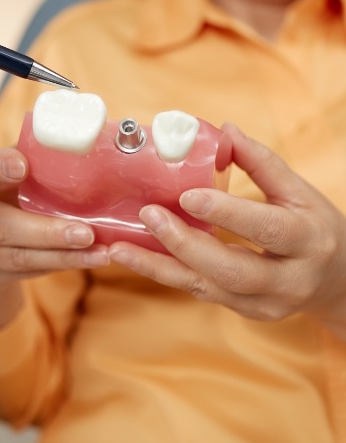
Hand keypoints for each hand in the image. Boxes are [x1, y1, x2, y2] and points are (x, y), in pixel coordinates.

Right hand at [0, 146, 109, 335]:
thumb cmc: (1, 190)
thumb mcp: (7, 171)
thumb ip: (31, 159)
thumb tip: (83, 142)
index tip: (23, 165)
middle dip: (45, 232)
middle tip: (86, 232)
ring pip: (16, 257)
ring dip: (62, 255)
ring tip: (99, 253)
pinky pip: (27, 272)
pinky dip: (61, 264)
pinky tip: (89, 260)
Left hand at [109, 123, 345, 337]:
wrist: (338, 280)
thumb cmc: (316, 228)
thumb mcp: (299, 192)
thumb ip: (263, 162)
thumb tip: (225, 130)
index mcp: (307, 241)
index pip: (265, 227)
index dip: (226, 212)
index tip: (187, 195)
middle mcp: (287, 280)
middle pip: (230, 268)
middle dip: (183, 244)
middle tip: (148, 215)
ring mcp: (263, 304)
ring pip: (205, 288)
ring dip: (159, 268)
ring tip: (120, 249)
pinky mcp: (244, 312)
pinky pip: (199, 291)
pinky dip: (166, 273)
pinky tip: (136, 258)